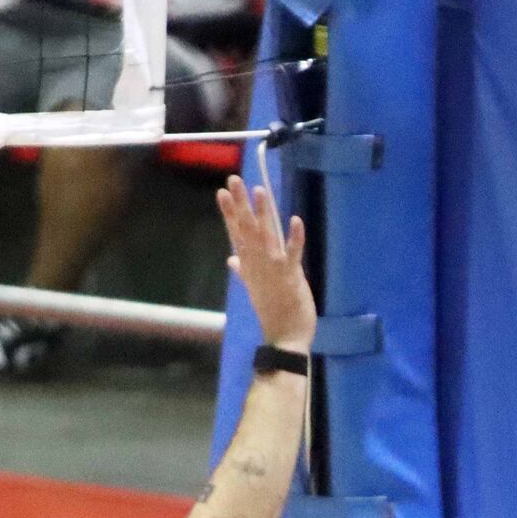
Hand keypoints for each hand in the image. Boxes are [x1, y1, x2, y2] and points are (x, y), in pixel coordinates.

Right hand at [217, 176, 314, 351]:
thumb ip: (243, 271)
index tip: (221, 192)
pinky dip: (295, 237)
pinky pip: (293, 253)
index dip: (229, 212)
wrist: (285, 337)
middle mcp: (257, 264)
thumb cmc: (273, 312)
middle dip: (240, 204)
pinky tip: (295, 219)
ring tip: (259, 190)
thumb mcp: (255, 288)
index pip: (236, 233)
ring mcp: (273, 269)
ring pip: (266, 236)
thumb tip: (231, 259)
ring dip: (264, 213)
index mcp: (248, 266)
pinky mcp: (291, 276)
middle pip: (247, 229)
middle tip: (234, 179)